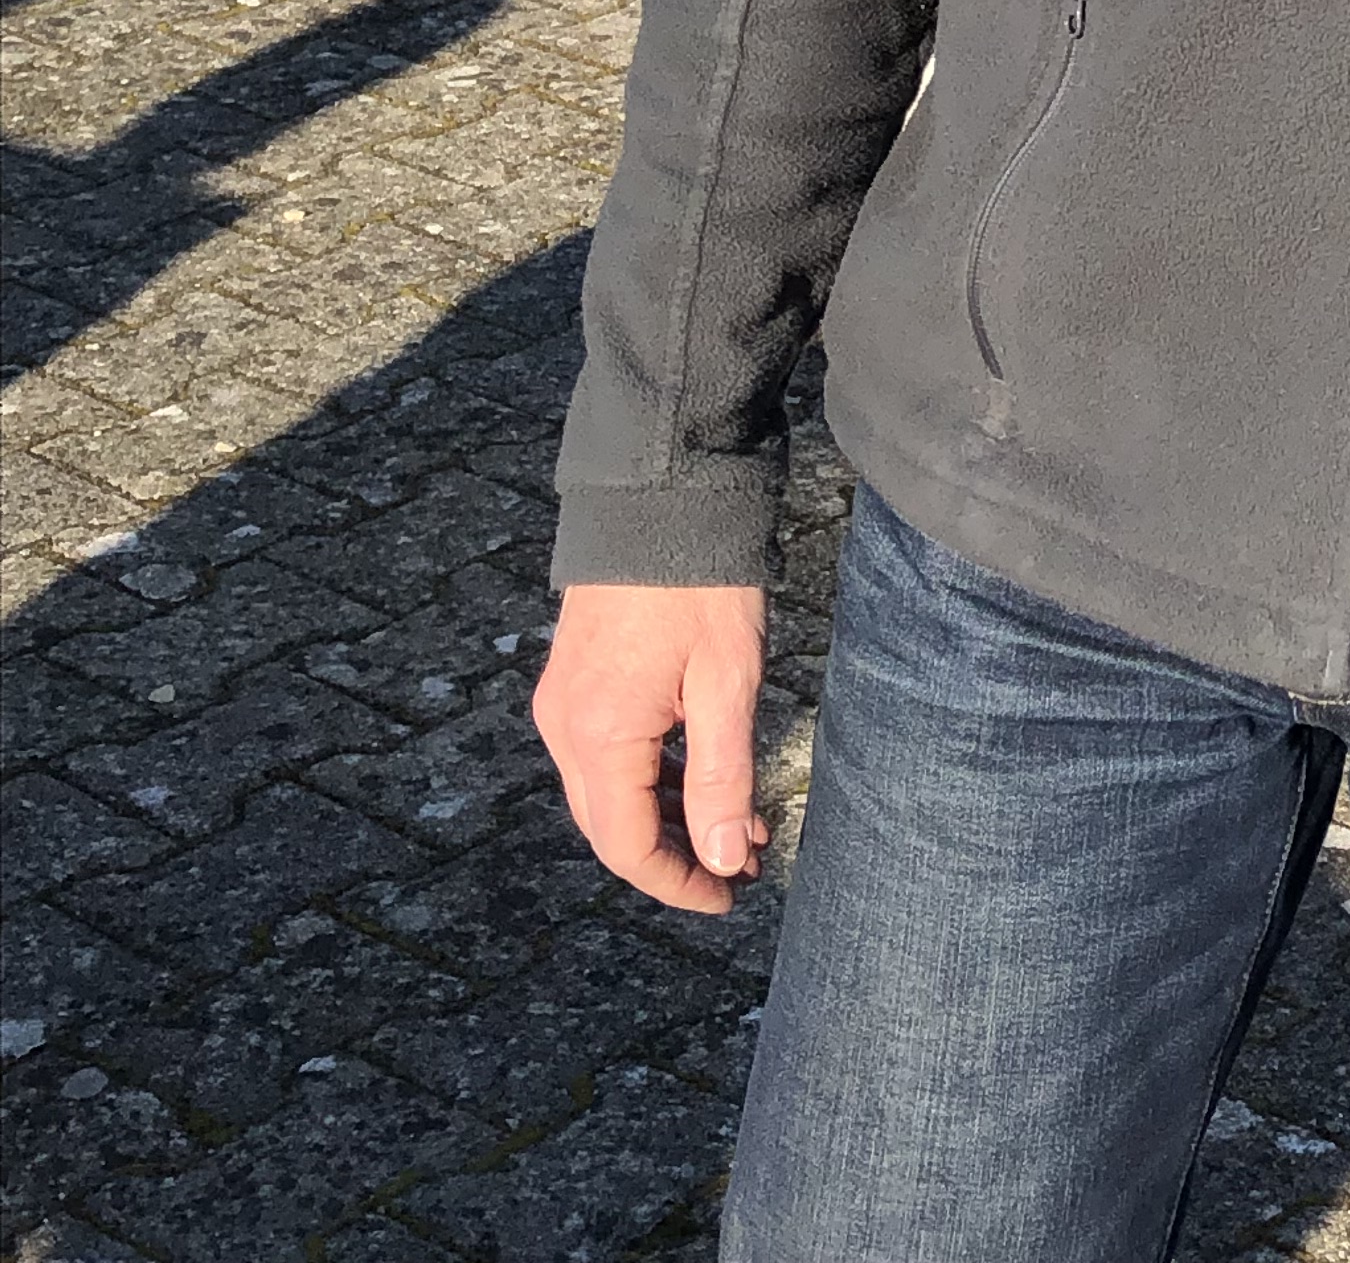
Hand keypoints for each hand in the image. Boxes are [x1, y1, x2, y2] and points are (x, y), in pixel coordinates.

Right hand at [533, 581, 770, 913]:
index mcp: (598, 736)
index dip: (679, 884)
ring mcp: (565, 699)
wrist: (660, 490)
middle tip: (746, 861)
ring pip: (610, 790)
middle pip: (613, 826)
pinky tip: (703, 773)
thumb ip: (721, 778)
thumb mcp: (726, 682)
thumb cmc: (701, 582)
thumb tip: (722, 862)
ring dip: (671, 814)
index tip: (731, 897)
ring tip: (740, 823)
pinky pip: (607, 751)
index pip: (629, 848)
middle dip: (679, 854)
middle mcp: (565, 725)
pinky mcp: (576, 675)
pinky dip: (654, 775)